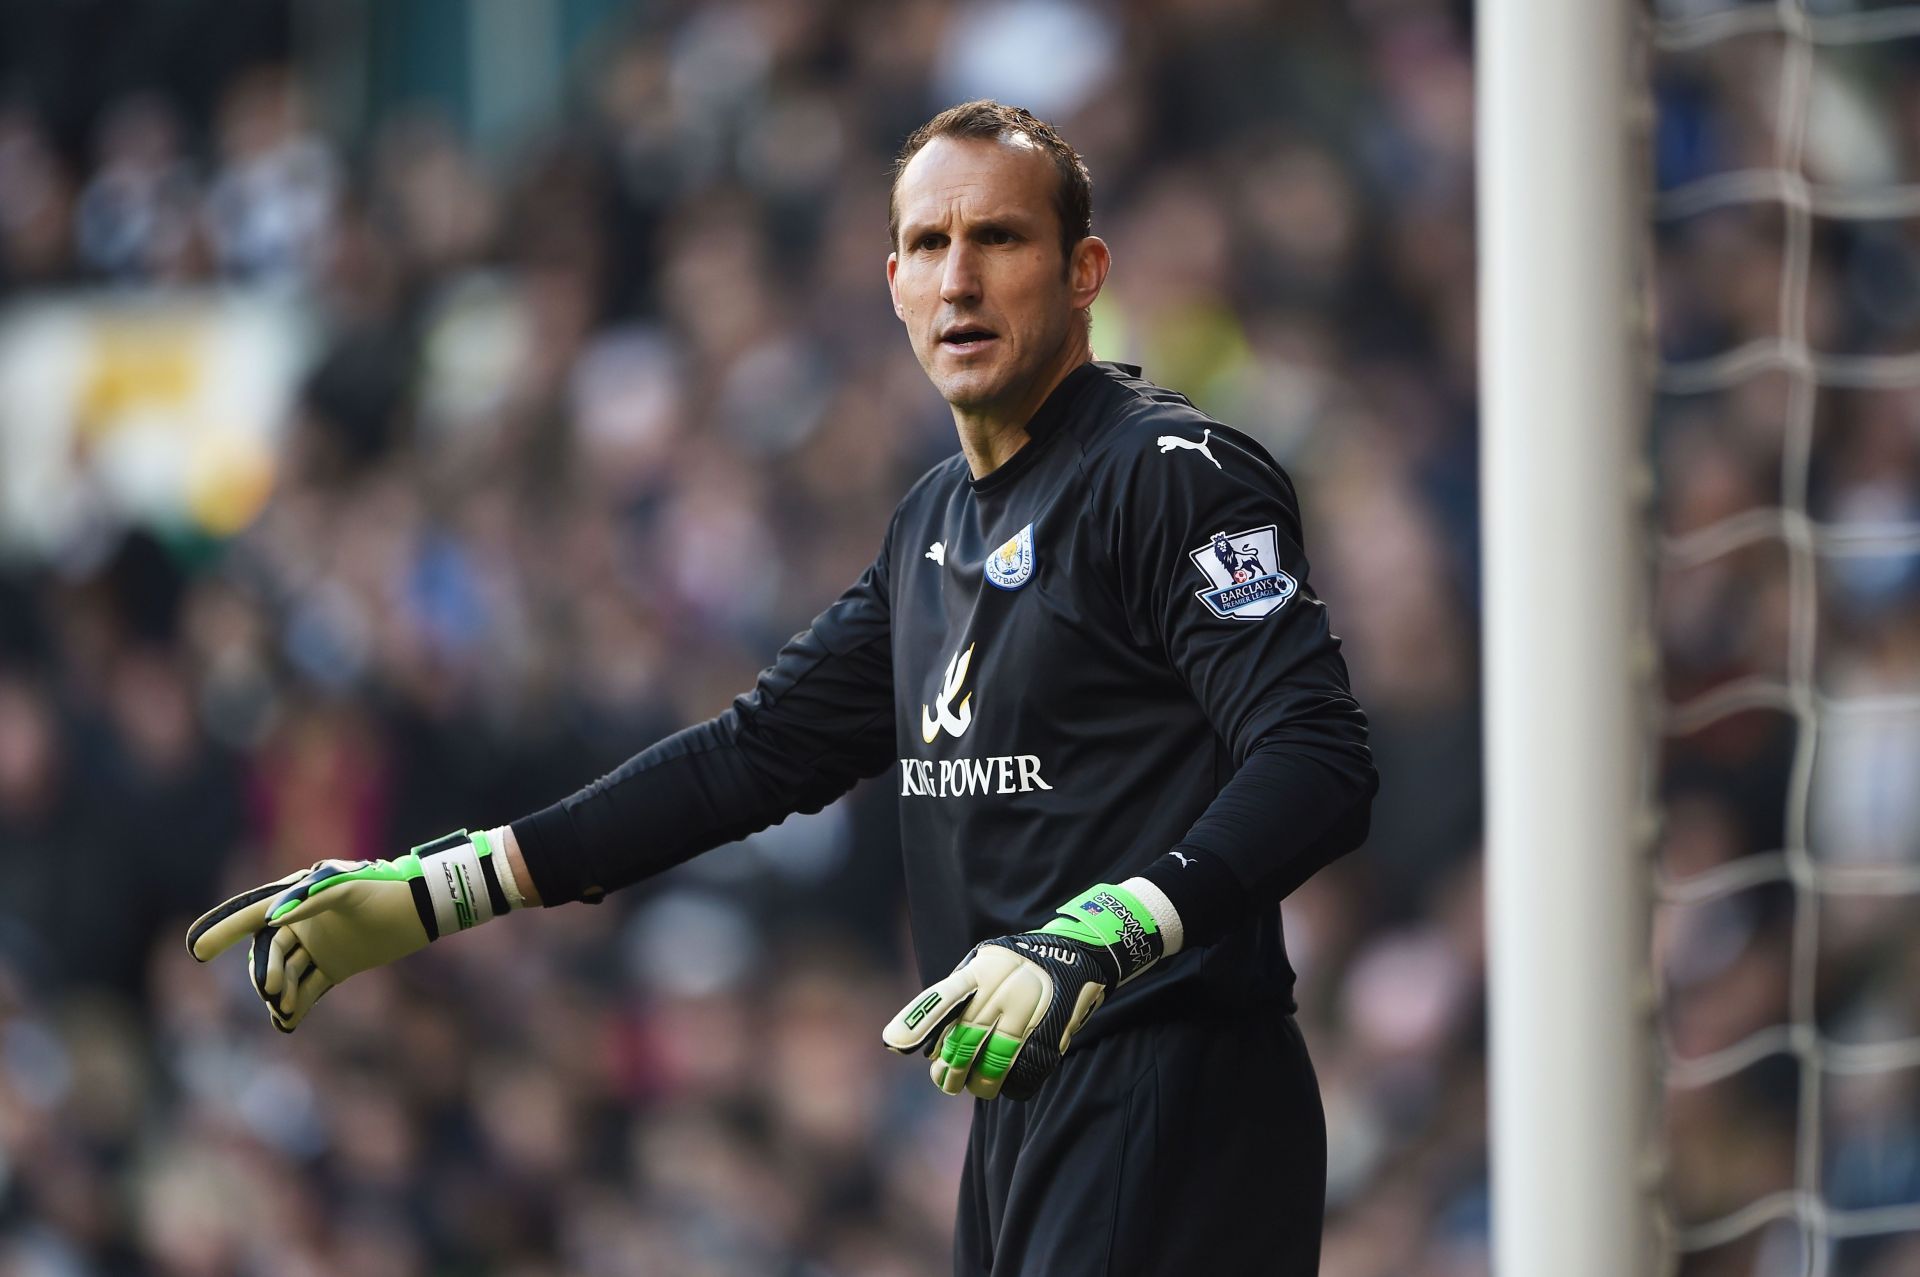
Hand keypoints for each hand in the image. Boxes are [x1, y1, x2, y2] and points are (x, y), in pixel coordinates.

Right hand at [186, 830, 512, 1031]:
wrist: (422, 907)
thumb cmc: (385, 889)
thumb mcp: (351, 888)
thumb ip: (313, 898)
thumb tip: (274, 917)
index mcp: (298, 898)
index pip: (252, 915)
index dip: (223, 930)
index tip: (195, 950)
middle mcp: (300, 922)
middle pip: (268, 953)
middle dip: (265, 973)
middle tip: (273, 992)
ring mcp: (316, 946)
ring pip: (285, 974)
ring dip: (279, 993)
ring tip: (284, 1009)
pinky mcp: (334, 966)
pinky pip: (307, 989)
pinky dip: (296, 1006)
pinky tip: (288, 1023)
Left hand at [882, 883, 1164, 1099]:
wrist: (1079, 953)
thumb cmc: (1018, 964)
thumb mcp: (986, 963)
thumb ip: (957, 996)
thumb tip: (927, 1046)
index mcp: (982, 969)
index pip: (943, 997)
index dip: (917, 1021)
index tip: (892, 1044)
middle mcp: (1003, 989)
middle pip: (965, 1041)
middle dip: (950, 1069)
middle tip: (946, 1081)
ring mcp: (1029, 1011)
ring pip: (993, 1062)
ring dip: (979, 1082)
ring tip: (974, 1086)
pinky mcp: (1052, 1032)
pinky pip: (1025, 1071)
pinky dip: (1011, 1084)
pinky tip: (1007, 1083)